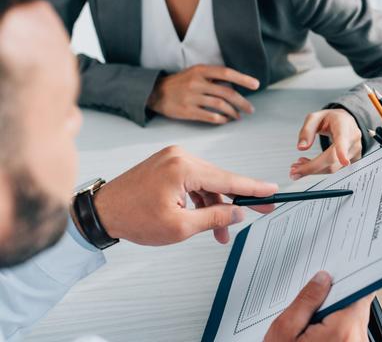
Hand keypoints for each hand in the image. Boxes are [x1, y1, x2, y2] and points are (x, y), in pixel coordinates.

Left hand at [93, 146, 277, 244]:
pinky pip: (194, 181)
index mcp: (183, 167)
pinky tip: (206, 218)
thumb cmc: (133, 217)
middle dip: (236, 203)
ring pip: (208, 183)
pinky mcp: (168, 164)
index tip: (272, 191)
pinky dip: (202, 199)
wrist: (101, 211)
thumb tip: (238, 213)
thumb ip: (214, 218)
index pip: (229, 179)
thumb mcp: (180, 226)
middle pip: (220, 180)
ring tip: (221, 233)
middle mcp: (180, 156)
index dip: (254, 188)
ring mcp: (173, 158)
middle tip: (262, 211)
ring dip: (217, 207)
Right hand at [147, 64, 259, 124]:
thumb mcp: (195, 73)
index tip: (256, 84)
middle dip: (242, 102)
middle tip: (250, 109)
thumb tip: (236, 85)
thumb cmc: (180, 82)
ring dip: (233, 112)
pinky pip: (210, 117)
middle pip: (227, 92)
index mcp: (200, 70)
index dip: (243, 78)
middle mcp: (197, 82)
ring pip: (220, 105)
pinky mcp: (187, 111)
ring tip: (238, 116)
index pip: (226, 72)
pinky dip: (221, 120)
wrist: (155, 93)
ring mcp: (191, 97)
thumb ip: (213, 77)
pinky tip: (225, 121)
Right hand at [265, 271, 372, 341]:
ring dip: (335, 319)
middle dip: (336, 301)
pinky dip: (336, 334)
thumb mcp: (285, 332)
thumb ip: (305, 301)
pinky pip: (349, 338)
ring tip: (309, 327)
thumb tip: (322, 279)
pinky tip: (315, 338)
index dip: (350, 277)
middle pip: (356, 307)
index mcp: (344, 330)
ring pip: (353, 323)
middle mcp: (358, 341)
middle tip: (312, 304)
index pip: (360, 291)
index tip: (342, 269)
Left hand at [290, 109, 361, 179]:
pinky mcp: (354, 161)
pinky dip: (320, 170)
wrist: (346, 122)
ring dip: (313, 170)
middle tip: (294, 170)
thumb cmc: (331, 119)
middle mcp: (352, 139)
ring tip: (299, 165)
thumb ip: (306, 131)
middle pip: (332, 160)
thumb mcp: (315, 117)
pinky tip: (310, 165)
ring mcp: (355, 152)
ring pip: (333, 168)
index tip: (344, 161)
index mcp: (343, 125)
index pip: (343, 139)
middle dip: (311, 167)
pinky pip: (335, 170)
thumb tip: (301, 148)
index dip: (342, 151)